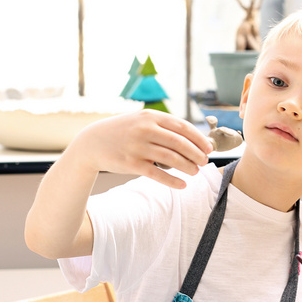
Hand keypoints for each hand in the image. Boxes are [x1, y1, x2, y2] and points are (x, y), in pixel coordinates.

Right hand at [69, 109, 212, 188]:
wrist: (92, 142)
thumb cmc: (124, 131)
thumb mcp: (142, 121)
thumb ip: (164, 126)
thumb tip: (195, 138)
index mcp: (151, 117)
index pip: (183, 127)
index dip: (199, 139)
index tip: (208, 148)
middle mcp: (145, 130)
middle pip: (180, 143)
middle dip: (196, 154)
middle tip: (204, 161)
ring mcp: (137, 147)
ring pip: (171, 159)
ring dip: (188, 167)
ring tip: (195, 172)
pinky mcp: (131, 164)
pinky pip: (157, 174)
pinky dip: (173, 181)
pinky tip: (182, 185)